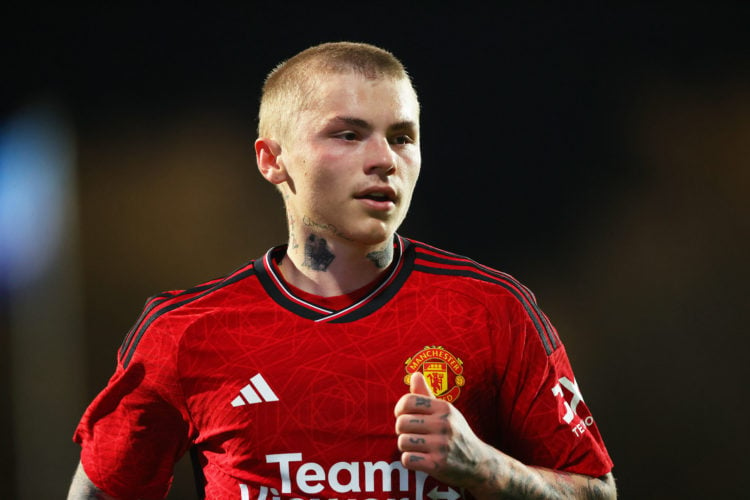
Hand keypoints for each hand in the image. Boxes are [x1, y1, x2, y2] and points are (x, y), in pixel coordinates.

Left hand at [394, 372, 488, 489]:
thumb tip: (415, 374)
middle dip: (402, 430)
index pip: (408, 401)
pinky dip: (409, 461)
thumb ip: (426, 395)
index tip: (404, 416)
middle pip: (401, 423)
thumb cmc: (456, 433)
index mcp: (444, 408)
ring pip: (402, 442)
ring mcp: (441, 446)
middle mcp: (444, 424)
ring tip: (417, 447)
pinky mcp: (438, 465)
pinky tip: (420, 459)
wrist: (478, 463)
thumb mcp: (446, 412)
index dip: (400, 409)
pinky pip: (407, 459)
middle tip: (412, 434)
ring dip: (406, 447)